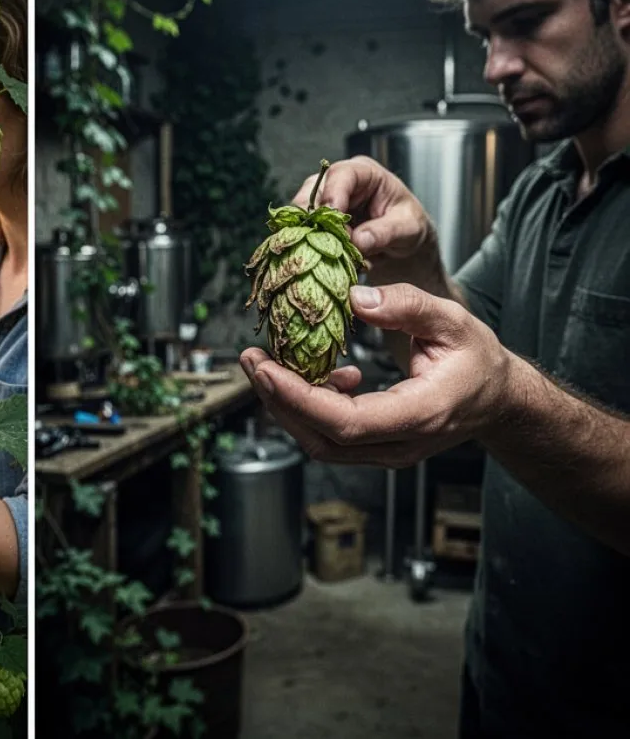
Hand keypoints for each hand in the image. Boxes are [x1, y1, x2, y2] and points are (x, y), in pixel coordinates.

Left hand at [239, 283, 513, 468]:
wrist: (497, 398)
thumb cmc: (479, 361)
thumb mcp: (454, 320)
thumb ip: (407, 306)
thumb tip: (355, 297)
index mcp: (421, 415)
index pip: (348, 423)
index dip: (299, 399)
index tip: (266, 368)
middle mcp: (400, 445)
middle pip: (323, 440)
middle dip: (278, 400)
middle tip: (251, 360)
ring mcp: (387, 452)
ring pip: (321, 444)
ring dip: (287, 405)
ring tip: (266, 364)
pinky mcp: (376, 447)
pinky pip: (330, 437)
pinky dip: (309, 408)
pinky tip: (318, 373)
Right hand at [294, 156, 436, 280]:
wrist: (402, 246)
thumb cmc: (409, 227)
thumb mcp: (408, 228)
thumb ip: (385, 232)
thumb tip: (359, 240)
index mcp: (365, 173)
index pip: (341, 174)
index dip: (333, 194)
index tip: (333, 216)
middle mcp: (338, 183)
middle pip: (312, 191)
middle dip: (315, 219)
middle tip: (324, 243)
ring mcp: (323, 203)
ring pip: (302, 213)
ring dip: (311, 235)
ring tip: (326, 255)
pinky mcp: (316, 223)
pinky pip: (303, 232)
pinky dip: (309, 246)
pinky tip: (321, 259)